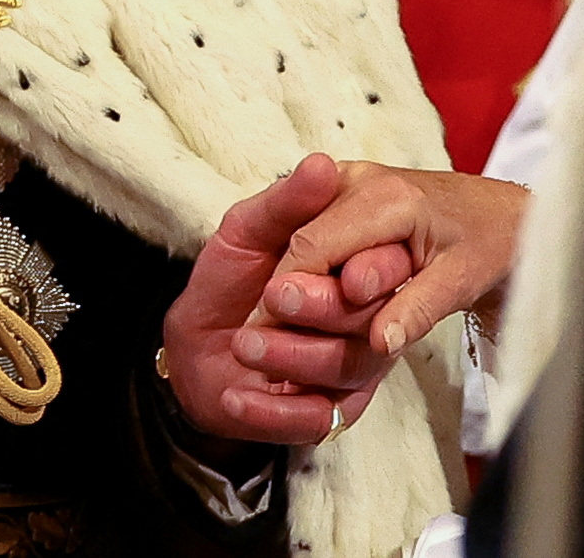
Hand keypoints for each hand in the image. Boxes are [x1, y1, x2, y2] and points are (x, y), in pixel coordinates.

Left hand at [164, 154, 381, 445]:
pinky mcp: (321, 415)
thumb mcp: (249, 229)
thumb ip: (287, 203)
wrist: (197, 341)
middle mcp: (362, 326)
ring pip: (344, 369)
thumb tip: (321, 162)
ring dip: (294, 356)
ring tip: (245, 342)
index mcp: (356, 276)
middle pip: (370, 324)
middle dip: (325, 310)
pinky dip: (273, 412)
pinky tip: (238, 397)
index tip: (341, 267)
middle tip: (276, 297)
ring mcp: (346, 373)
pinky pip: (313, 421)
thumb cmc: (230, 277)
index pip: (386, 271)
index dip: (369, 268)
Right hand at [266, 160, 525, 361]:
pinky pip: (315, 232)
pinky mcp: (344, 193)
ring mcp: (347, 182)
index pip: (313, 247)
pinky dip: (312, 269)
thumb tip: (379, 344)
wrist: (501, 213)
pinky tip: (314, 300)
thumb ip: (418, 310)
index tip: (274, 331)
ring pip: (302, 236)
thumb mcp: (462, 281)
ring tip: (296, 323)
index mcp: (387, 198)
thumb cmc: (488, 243)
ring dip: (300, 281)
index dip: (290, 292)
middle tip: (275, 336)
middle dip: (289, 290)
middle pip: (301, 241)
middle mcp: (358, 180)